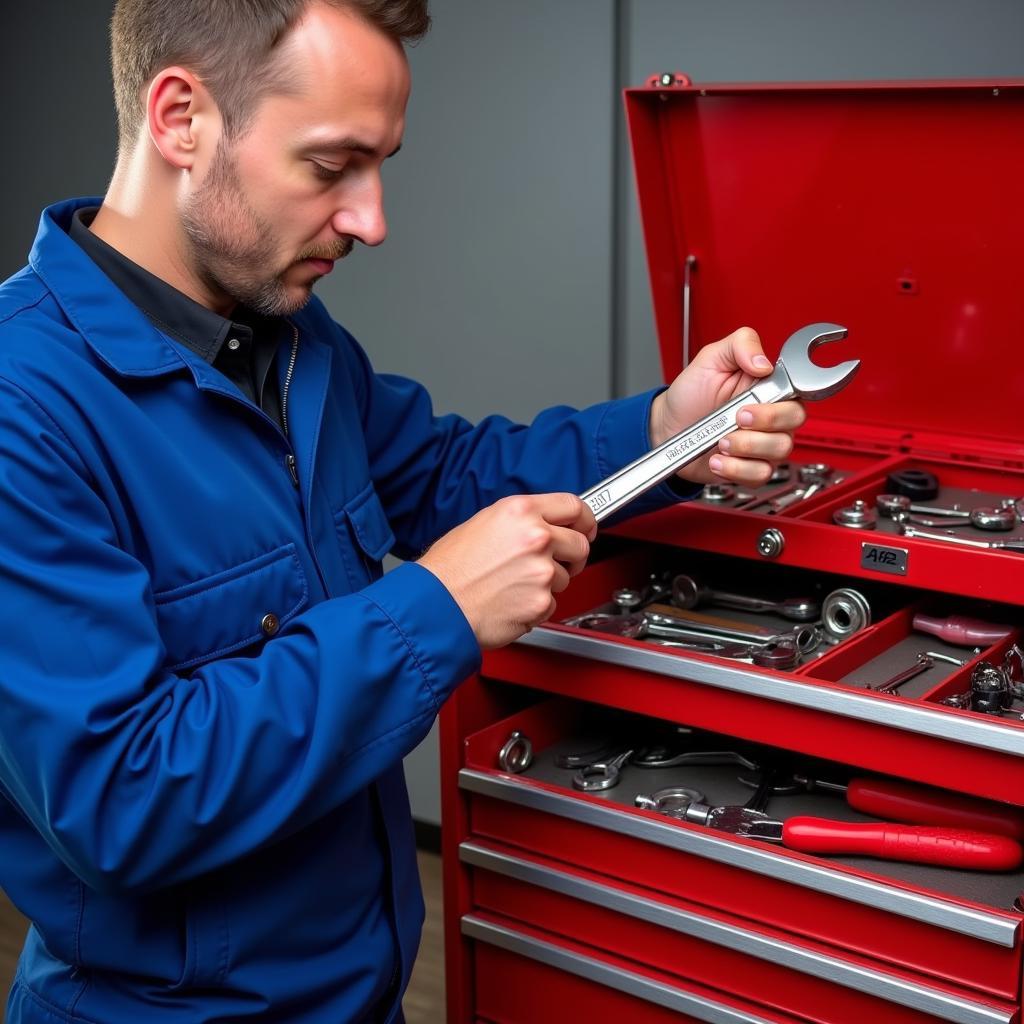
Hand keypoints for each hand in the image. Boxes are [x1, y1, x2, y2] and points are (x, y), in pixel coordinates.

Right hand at [418, 493, 595, 648]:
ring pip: (565, 577)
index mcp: (520, 511)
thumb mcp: (483, 523)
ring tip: (513, 585)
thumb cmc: (450, 569)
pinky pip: (551, 604)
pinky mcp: (541, 601)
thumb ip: (521, 521)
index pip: (574, 506)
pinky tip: (510, 601)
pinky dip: (535, 607)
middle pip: (580, 544)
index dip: (585, 519)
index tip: (586, 528)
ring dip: (547, 584)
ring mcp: (541, 571)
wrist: (436, 606)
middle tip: (554, 564)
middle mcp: (536, 537)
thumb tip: (545, 525)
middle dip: (571, 556)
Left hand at [649, 326, 806, 485]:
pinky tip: (717, 459)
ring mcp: (763, 444)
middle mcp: (771, 416)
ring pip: (780, 450)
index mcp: (767, 387)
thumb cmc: (691, 394)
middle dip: (763, 422)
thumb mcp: (710, 358)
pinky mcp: (751, 468)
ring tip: (721, 440)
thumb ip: (739, 345)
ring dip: (746, 447)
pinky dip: (736, 469)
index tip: (750, 402)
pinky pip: (760, 474)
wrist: (667, 427)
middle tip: (736, 418)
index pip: (797, 391)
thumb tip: (764, 362)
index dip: (779, 399)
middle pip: (794, 421)